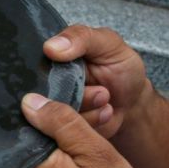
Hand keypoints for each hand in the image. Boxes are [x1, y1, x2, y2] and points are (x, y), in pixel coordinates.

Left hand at [0, 94, 151, 167]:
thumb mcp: (98, 155)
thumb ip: (63, 123)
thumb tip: (29, 101)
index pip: (24, 125)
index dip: (48, 113)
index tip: (73, 110)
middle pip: (22, 142)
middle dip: (50, 132)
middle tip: (85, 126)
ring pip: (23, 161)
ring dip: (47, 152)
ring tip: (79, 155)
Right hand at [44, 25, 149, 140]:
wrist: (132, 103)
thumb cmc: (120, 68)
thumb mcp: (108, 43)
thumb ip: (82, 37)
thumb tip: (51, 46)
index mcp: (52, 59)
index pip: (35, 64)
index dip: (51, 70)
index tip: (73, 72)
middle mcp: (48, 84)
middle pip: (43, 92)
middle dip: (78, 92)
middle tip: (101, 90)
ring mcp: (54, 108)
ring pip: (56, 113)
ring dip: (88, 107)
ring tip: (104, 98)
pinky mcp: (62, 129)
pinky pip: (66, 130)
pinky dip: (91, 120)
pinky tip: (103, 112)